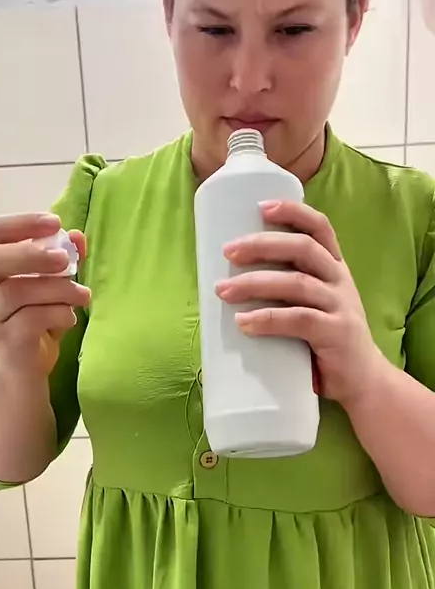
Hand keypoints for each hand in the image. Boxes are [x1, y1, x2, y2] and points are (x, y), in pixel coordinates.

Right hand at [0, 213, 89, 376]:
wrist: (26, 368)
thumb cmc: (38, 317)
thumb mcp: (54, 285)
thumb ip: (66, 259)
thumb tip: (78, 237)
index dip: (22, 223)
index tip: (55, 223)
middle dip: (32, 255)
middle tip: (65, 259)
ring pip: (16, 292)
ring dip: (57, 289)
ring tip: (83, 295)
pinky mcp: (7, 341)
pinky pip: (30, 320)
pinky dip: (57, 314)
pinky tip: (71, 317)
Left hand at [216, 200, 381, 406]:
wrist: (363, 381)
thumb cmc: (326, 342)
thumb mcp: (313, 307)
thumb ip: (286, 293)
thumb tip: (229, 284)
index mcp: (334, 269)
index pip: (320, 228)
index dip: (293, 212)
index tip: (261, 207)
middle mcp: (339, 281)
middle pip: (302, 249)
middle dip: (262, 245)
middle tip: (228, 250)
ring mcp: (340, 306)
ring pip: (295, 283)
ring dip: (255, 283)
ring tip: (223, 290)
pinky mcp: (335, 333)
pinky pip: (299, 319)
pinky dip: (267, 319)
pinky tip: (244, 322)